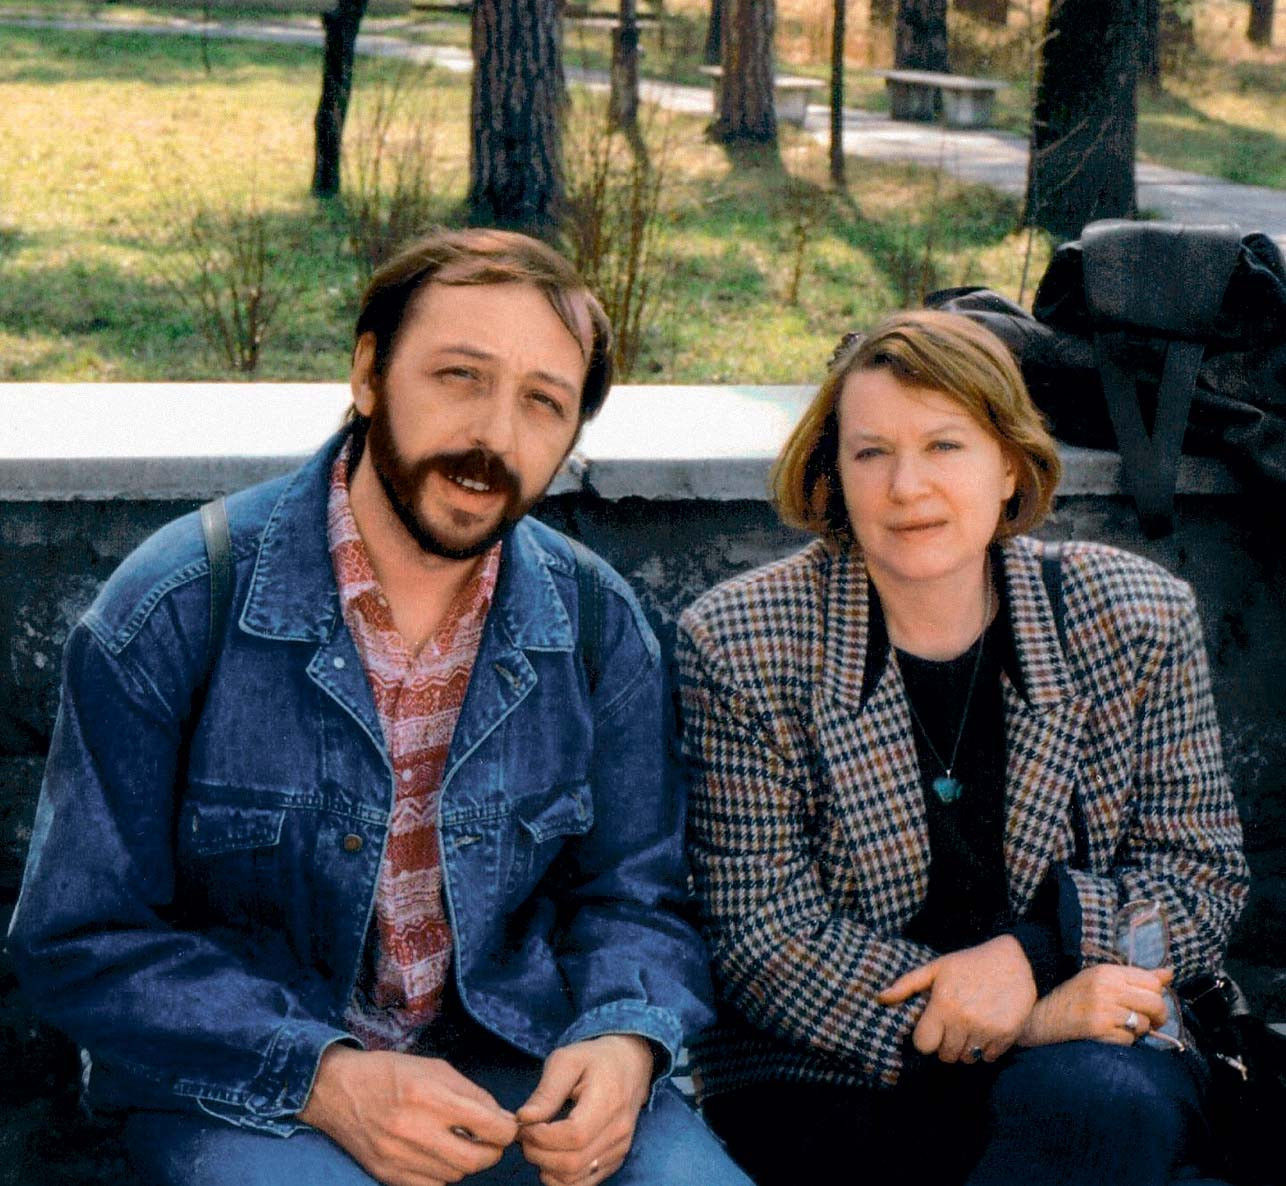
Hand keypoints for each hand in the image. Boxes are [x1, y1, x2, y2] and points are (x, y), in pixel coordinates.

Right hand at [299, 1045, 517, 1185]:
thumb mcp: (435, 1068)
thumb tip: (501, 1118)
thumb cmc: (390, 1072)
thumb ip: (471, 1093)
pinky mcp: (388, 1176)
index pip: (488, 1126)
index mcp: (431, 1096)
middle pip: (476, 1159)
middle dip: (492, 1151)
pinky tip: (438, 1155)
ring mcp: (400, 1158)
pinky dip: (443, 1175)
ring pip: (455, 1175)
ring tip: (459, 1142)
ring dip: (466, 1162)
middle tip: (490, 1140)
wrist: (337, 1090)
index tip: (508, 1126)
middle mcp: (415, 1130)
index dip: (507, 1129)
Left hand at [515, 1034, 653, 1185]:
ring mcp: (619, 1149)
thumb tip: (523, 1119)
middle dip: (538, 1154)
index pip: (573, 1136)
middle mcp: (618, 1131)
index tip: (524, 1124)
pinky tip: (550, 1157)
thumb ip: (546, 1092)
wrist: (631, 1064)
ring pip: (575, 1178)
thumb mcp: (567, 1060)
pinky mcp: (615, 1160)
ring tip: (536, 1144)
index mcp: (608, 1102)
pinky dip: (560, 1178)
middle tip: (524, 1136)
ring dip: (546, 1167)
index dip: (542, 1137)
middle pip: (572, 1163)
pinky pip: (583, 1183)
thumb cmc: (595, 1059)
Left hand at [878, 935, 1036, 1062]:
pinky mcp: (1007, 1035)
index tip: (932, 1028)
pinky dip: (987, 1049)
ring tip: (969, 1028)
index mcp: (943, 1004)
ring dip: (966, 1049)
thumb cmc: (970, 963)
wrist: (1016, 960)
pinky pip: (989, 1058)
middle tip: (952, 1028)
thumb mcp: (936, 967)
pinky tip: (987, 1030)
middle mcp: (963, 1020)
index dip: (925, 1039)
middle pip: (946, 1056)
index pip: (923, 1044)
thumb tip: (881, 998)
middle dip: (945, 1045)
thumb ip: (907, 984)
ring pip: (968, 1059)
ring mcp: (986, 1029)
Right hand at [1017, 964, 1172, 1047]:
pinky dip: (1124, 1041)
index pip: (1151, 981)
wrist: (1042, 1018)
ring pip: (1143, 1024)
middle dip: (1158, 1016)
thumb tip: (1169, 974)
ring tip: (1122, 1026)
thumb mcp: (1102, 980)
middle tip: (1150, 1022)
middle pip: (1154, 1002)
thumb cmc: (1075, 997)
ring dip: (1138, 1030)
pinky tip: (1109, 1034)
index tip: (1150, 1003)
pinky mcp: (1098, 1030)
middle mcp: (1106, 988)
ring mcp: (1102, 1009)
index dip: (1156, 995)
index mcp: (1107, 971)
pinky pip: (1129, 1040)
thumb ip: (1135, 977)